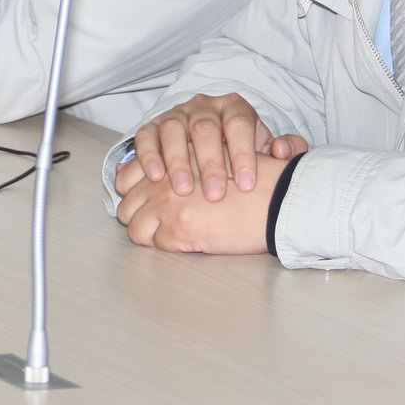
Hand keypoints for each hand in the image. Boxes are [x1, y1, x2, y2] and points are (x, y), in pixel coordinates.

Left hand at [116, 167, 279, 254]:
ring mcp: (168, 204)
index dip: (132, 192)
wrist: (278, 199)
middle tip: (155, 222)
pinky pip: (156, 244)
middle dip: (137, 214)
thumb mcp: (216, 157)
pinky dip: (167, 247)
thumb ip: (185, 162)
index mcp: (171, 158)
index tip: (143, 201)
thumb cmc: (254, 179)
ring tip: (168, 235)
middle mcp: (164, 178)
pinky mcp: (181, 230)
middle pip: (127, 203)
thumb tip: (155, 177)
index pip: (128, 176)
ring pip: (134, 225)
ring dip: (148, 232)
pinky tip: (186, 243)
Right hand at [131, 93, 307, 200]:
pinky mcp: (153, 127)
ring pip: (173, 129)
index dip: (243, 153)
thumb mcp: (267, 149)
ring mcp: (176, 115)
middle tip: (214, 195)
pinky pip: (147, 135)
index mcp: (235, 108)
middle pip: (205, 128)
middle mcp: (204, 107)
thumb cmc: (242, 152)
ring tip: (183, 190)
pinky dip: (149, 155)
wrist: (214, 143)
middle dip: (209, 163)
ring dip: (177, 161)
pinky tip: (155, 177)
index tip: (246, 184)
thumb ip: (287, 149)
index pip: (239, 124)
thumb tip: (282, 150)